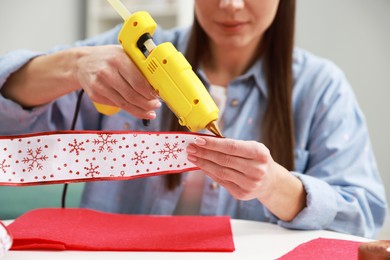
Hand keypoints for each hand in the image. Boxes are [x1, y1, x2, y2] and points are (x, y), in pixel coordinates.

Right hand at [75, 45, 160, 118]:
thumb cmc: (107, 57)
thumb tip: (159, 75)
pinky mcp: (95, 95)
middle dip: (147, 104)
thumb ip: (139, 62)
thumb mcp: (123, 53)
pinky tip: (137, 110)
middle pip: (132, 95)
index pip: (138, 81)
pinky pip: (116, 105)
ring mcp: (99, 85)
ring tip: (150, 112)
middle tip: (156, 106)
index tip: (157, 95)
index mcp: (118, 59)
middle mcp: (107, 72)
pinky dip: (129, 110)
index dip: (150, 92)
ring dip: (140, 110)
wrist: (81, 63)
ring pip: (125, 104)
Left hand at [186, 136, 305, 220]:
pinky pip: (221, 181)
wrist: (270, 182)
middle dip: (204, 153)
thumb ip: (232, 145)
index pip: (231, 147)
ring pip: (220, 172)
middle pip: (223, 160)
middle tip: (190, 147)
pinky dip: (209, 173)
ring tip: (192, 157)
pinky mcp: (242, 194)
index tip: (198, 140)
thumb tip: (205, 141)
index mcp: (259, 153)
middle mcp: (256, 169)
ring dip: (203, 163)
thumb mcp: (251, 148)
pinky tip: (201, 166)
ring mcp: (249, 184)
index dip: (213, 144)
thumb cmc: (257, 160)